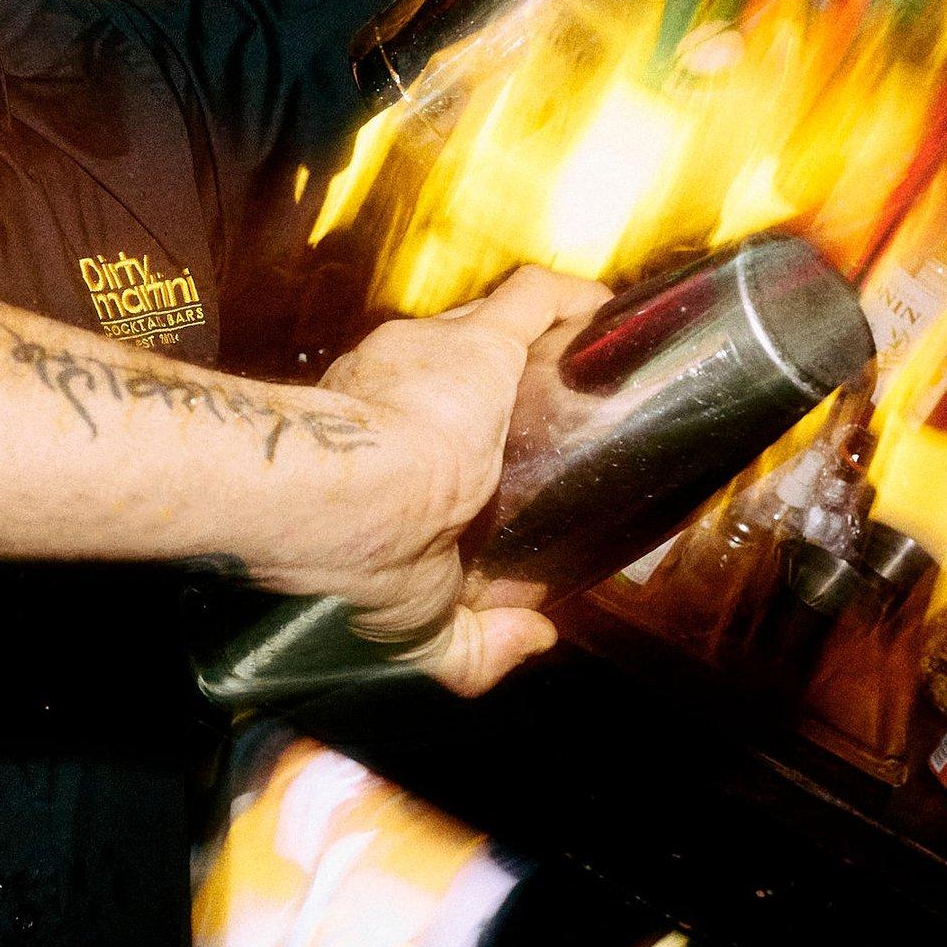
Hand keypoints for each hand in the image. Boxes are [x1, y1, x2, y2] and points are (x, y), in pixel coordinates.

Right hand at [300, 267, 609, 694]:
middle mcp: (391, 391)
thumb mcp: (417, 629)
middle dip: (494, 391)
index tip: (497, 476)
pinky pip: (532, 300)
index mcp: (366, 452)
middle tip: (548, 422)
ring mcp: (435, 357)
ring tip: (578, 363)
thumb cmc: (354, 560)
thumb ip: (476, 645)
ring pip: (489, 327)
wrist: (346, 498)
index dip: (460, 448)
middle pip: (451, 369)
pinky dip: (568, 302)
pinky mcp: (481, 341)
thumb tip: (535, 637)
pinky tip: (601, 313)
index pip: (415, 432)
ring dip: (531, 341)